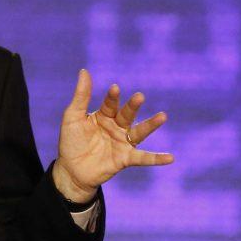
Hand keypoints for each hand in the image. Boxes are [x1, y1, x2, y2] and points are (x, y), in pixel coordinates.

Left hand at [52, 69, 172, 202]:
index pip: (110, 103)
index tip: (115, 88)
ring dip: (151, 125)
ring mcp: (122, 142)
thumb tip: (84, 70)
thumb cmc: (71, 141)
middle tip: (139, 96)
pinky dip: (156, 159)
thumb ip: (81, 96)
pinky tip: (170, 158)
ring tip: (163, 116)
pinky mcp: (125, 159)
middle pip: (127, 115)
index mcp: (104, 115)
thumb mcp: (73, 117)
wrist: (70, 170)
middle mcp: (116, 127)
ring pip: (139, 132)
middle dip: (133, 106)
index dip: (112, 97)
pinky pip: (142, 158)